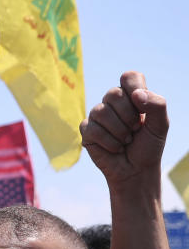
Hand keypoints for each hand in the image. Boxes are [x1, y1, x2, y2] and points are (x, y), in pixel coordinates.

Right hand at [80, 71, 167, 186]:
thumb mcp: (160, 125)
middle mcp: (113, 103)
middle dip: (128, 115)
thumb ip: (157, 105)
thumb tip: (136, 95)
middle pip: (113, 93)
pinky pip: (92, 129)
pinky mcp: (87, 131)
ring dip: (118, 131)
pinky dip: (108, 142)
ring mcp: (98, 116)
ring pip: (100, 111)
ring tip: (126, 141)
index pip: (129, 77)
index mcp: (133, 96)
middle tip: (135, 129)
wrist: (136, 170)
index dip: (134, 88)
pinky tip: (115, 148)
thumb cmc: (148, 146)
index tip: (142, 106)